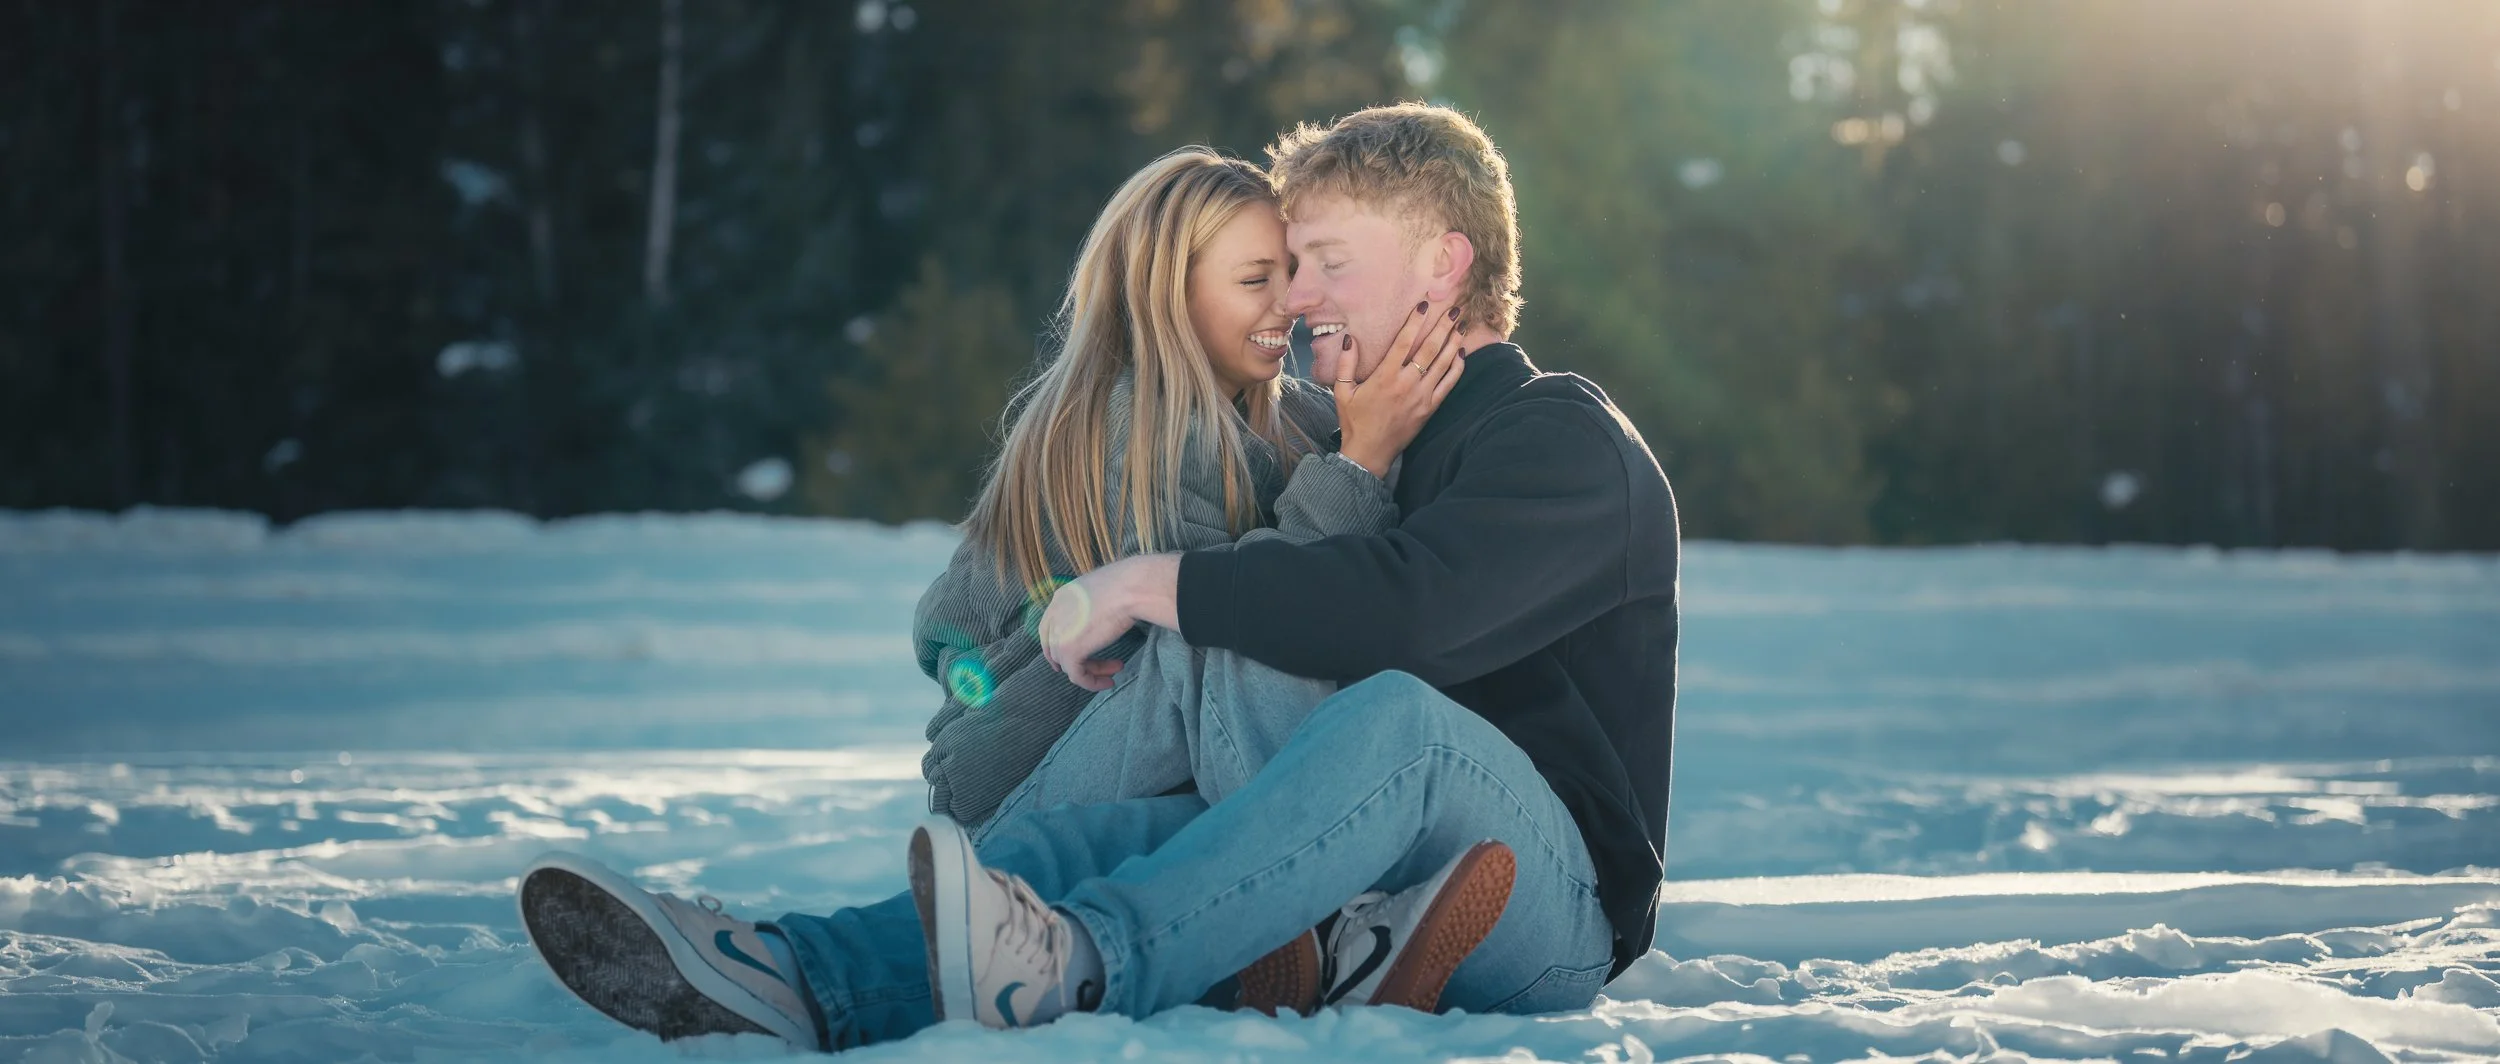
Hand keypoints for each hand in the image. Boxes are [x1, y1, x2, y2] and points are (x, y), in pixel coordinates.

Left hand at [1036, 554, 1179, 689]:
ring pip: (1067, 664)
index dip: (1059, 646)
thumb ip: (1094, 606)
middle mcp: (1055, 615)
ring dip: (1091, 671)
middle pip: (1056, 648)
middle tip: (1098, 669)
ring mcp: (1060, 633)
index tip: (1077, 656)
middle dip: (1075, 661)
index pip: (1049, 628)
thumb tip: (1102, 618)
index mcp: (1061, 598)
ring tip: (1114, 670)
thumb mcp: (1102, 591)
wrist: (1131, 589)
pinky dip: (1091, 682)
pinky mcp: (1070, 650)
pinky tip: (1109, 681)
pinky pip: (1077, 675)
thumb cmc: (1127, 585)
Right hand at [1334, 300, 1466, 476]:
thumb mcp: (1342, 392)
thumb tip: (1350, 339)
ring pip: (1443, 364)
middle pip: (1429, 349)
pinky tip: (1461, 354)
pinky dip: (1456, 368)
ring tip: (1462, 326)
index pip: (1403, 342)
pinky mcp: (1430, 408)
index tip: (1425, 305)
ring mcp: (1421, 397)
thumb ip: (1345, 364)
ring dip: (1454, 343)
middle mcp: (1406, 384)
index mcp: (1384, 377)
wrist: (1370, 452)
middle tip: (1455, 310)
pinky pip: (1448, 385)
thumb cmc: (1354, 421)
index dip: (1415, 322)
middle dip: (1443, 327)